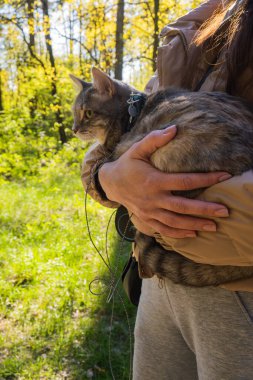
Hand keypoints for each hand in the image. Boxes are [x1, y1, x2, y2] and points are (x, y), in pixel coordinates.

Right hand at [99, 125, 230, 237]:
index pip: (184, 181)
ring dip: (195, 225)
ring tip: (213, 227)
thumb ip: (154, 140)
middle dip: (205, 209)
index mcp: (153, 181)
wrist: (110, 183)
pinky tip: (193, 234)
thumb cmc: (127, 164)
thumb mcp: (136, 149)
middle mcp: (152, 198)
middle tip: (224, 211)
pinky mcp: (146, 219)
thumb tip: (174, 129)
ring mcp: (149, 211)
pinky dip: (178, 234)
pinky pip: (163, 229)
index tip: (224, 176)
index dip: (205, 179)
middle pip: (182, 206)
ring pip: (175, 221)